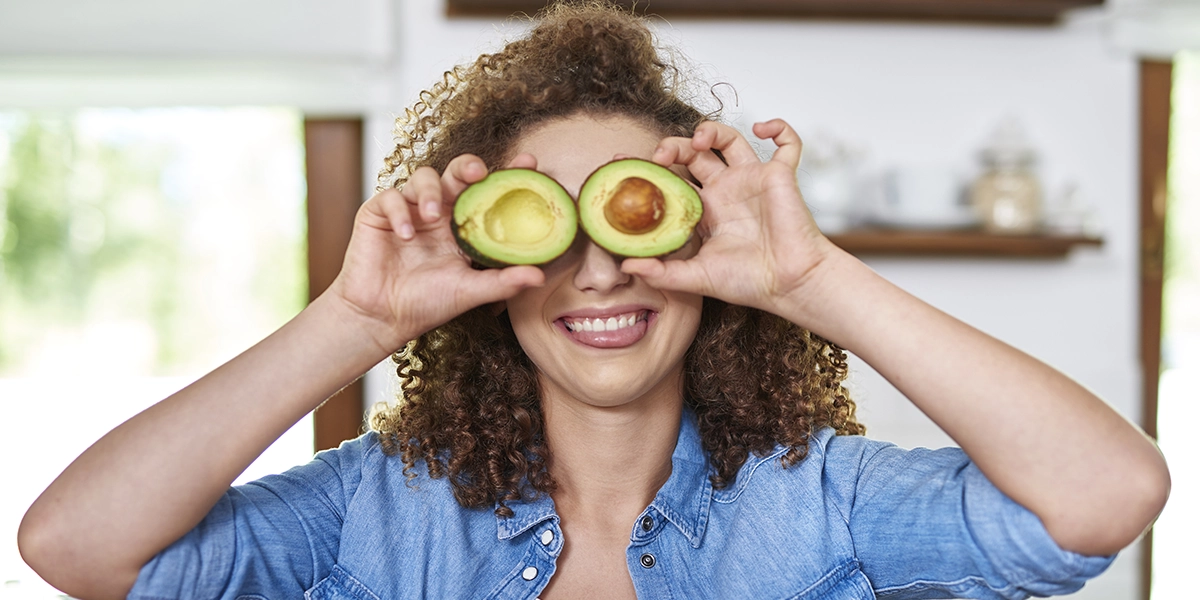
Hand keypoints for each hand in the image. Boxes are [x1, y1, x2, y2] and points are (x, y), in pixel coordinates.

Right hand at [326, 154, 544, 352]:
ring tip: (433, 216)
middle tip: (477, 172)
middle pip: (457, 173)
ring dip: (431, 193)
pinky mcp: (379, 213)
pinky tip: (405, 236)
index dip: (506, 175)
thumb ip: (502, 282)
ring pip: (424, 177)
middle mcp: (439, 212)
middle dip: (468, 165)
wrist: (382, 318)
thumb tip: (540, 276)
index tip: (529, 162)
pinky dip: (400, 212)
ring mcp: (409, 210)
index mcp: (463, 226)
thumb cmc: (427, 303)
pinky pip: (391, 197)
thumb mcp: (469, 292)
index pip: (487, 193)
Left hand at [622, 119, 838, 314]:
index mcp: (705, 210)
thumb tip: (627, 265)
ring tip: (700, 139)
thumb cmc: (749, 283)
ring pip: (729, 139)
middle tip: (661, 156)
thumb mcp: (697, 278)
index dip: (649, 168)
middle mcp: (726, 190)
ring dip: (712, 129)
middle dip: (674, 146)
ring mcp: (752, 180)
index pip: (672, 179)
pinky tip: (762, 128)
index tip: (624, 162)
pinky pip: (787, 143)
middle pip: (694, 153)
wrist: (789, 285)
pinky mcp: (780, 175)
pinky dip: (778, 128)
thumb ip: (662, 272)